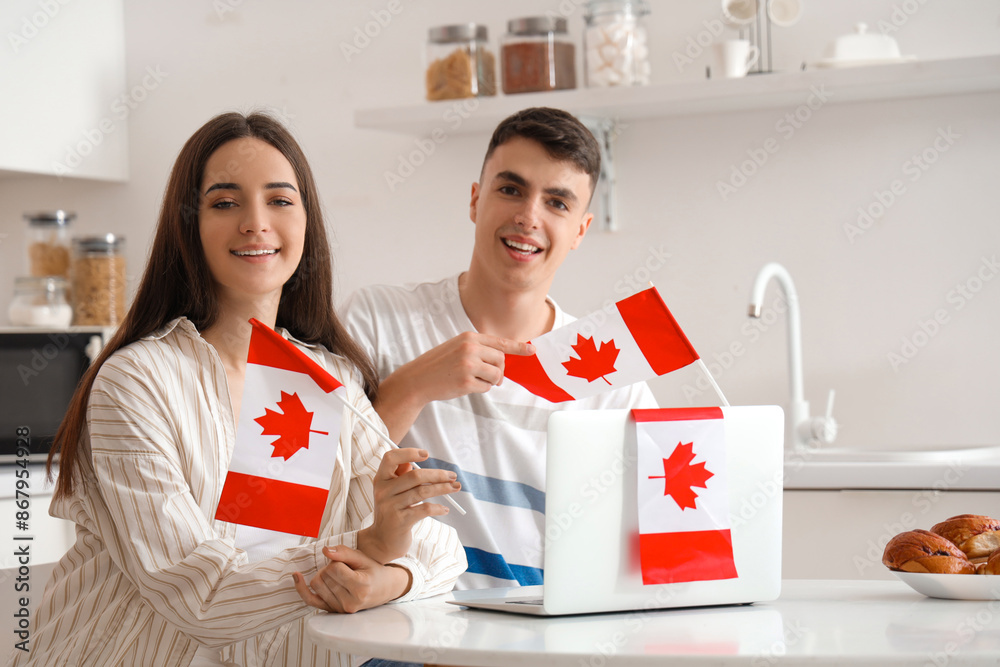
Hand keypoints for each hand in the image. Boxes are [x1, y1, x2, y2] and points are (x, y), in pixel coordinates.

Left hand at [293, 545, 411, 613]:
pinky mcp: (332, 611)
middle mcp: (350, 602)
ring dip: (323, 575)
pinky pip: (310, 600)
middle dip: (330, 567)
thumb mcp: (362, 558)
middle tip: (344, 568)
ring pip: (316, 584)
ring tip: (337, 575)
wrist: (383, 589)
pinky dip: (300, 589)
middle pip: (323, 576)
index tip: (347, 563)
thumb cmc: (373, 572)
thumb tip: (325, 550)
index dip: (337, 561)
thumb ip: (344, 553)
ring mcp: (340, 609)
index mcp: (360, 587)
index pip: (334, 568)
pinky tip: (296, 576)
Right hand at [358, 447, 460, 563]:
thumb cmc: (391, 511)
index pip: (390, 458)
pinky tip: (444, 510)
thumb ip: (400, 475)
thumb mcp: (391, 491)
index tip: (426, 454)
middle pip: (414, 475)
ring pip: (423, 491)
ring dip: (443, 488)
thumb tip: (412, 462)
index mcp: (380, 479)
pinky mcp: (401, 521)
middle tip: (453, 475)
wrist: (382, 541)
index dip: (408, 453)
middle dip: (438, 474)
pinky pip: (425, 509)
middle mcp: (383, 491)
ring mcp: (391, 506)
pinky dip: (438, 508)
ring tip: (455, 488)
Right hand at [375, 332, 534, 441]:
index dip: (518, 347)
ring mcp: (468, 364)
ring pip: (496, 374)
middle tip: (486, 377)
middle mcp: (470, 348)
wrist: (417, 379)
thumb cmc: (438, 364)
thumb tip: (502, 361)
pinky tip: (464, 386)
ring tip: (472, 380)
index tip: (532, 350)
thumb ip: (478, 349)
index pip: (500, 342)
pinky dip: (479, 389)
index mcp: (469, 337)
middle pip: (501, 360)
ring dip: (489, 381)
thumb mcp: (457, 348)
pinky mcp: (466, 381)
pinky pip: (486, 387)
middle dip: (498, 371)